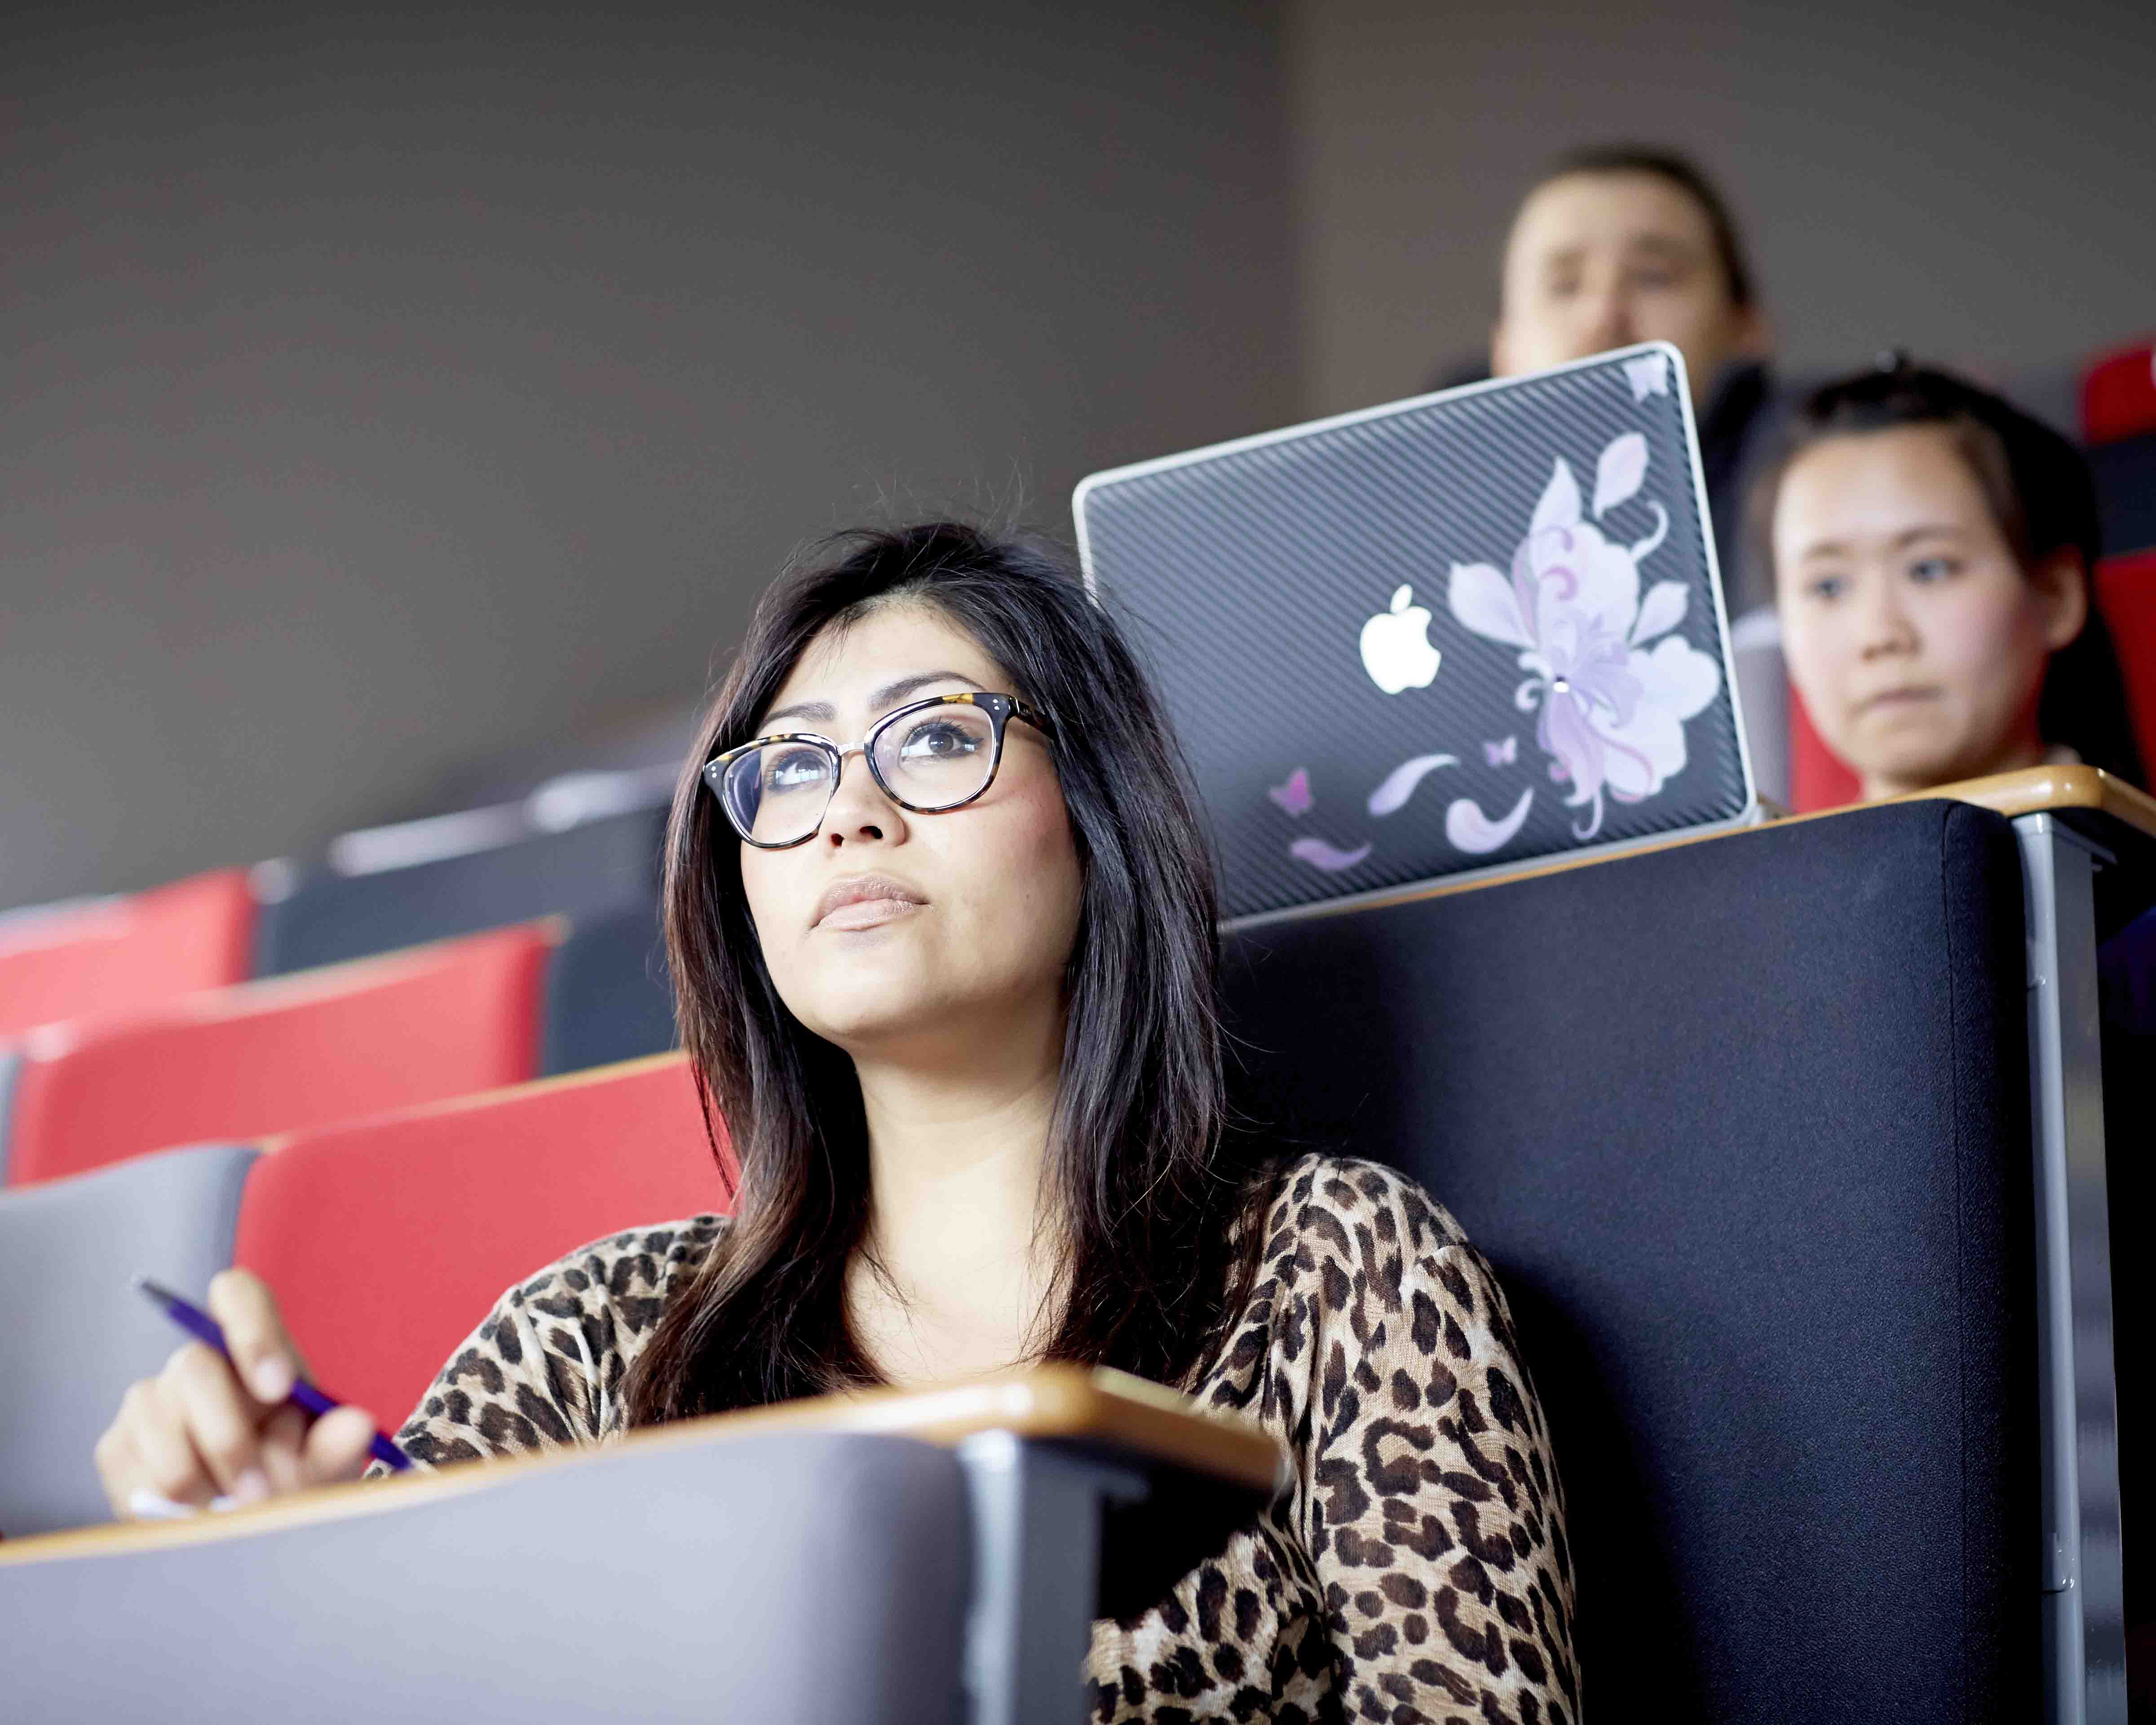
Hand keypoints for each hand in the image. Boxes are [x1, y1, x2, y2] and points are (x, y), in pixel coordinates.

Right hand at [94, 1269, 379, 1518]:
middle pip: (194, 1366)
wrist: (252, 1521)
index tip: (279, 1389)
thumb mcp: (325, 1461)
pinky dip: (169, 1502)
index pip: (237, 1293)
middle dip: (228, 1439)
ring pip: (160, 1423)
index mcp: (256, 1346)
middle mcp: (197, 1362)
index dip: (252, 1332)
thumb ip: (338, 1443)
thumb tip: (357, 1426)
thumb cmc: (296, 1473)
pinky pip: (133, 1464)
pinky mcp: (119, 1445)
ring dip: (201, 1481)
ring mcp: (151, 1400)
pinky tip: (200, 1516)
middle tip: (260, 1495)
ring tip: (235, 1515)